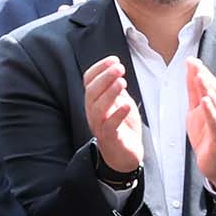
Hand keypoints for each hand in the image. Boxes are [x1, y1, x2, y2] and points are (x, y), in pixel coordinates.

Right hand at [83, 56, 143, 175]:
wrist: (125, 155)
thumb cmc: (123, 127)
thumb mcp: (121, 102)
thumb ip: (117, 88)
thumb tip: (116, 69)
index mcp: (94, 101)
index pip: (89, 80)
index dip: (100, 68)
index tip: (114, 59)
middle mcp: (93, 112)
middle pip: (92, 92)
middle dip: (105, 77)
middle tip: (120, 68)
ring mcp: (99, 126)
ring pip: (98, 108)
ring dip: (110, 92)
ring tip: (122, 82)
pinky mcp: (110, 139)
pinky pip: (109, 126)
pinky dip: (117, 115)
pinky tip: (126, 105)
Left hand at [188, 60, 215, 191]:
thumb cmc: (209, 137)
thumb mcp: (197, 112)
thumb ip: (194, 93)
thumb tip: (190, 73)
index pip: (209, 85)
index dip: (200, 72)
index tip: (190, 60)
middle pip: (214, 91)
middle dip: (204, 77)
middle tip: (195, 64)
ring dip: (209, 89)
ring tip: (200, 77)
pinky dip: (211, 112)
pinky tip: (205, 102)